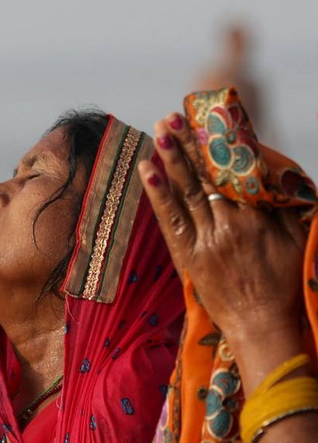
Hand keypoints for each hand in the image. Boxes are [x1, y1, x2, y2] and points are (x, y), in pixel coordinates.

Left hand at [139, 113, 305, 361]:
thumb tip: (269, 172)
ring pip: (185, 192)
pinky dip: (157, 194)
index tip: (208, 118)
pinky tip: (147, 171)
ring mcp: (204, 241)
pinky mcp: (188, 256)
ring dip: (170, 160)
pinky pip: (170, 219)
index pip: (233, 171)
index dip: (219, 144)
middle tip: (172, 117)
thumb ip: (281, 205)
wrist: (262, 326)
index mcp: (256, 218)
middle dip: (187, 144)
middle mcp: (227, 226)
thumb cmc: (286, 282)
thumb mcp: (296, 239)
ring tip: (158, 132)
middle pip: (204, 176)